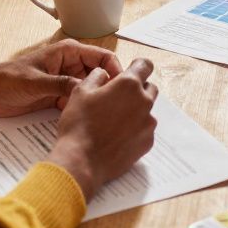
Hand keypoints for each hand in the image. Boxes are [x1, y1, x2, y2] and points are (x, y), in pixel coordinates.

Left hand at [0, 40, 122, 116]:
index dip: (115, 71)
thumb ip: (61, 84)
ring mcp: (67, 81)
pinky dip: (82, 109)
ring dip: (95, 100)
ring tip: (102, 115)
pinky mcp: (60, 96)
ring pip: (91, 90)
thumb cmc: (7, 79)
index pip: (103, 57)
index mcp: (69, 52)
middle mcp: (72, 64)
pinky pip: (78, 101)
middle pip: (101, 74)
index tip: (121, 88)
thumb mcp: (36, 82)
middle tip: (114, 106)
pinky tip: (85, 119)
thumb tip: (84, 89)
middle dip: (107, 88)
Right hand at [48, 58, 158, 200]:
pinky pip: (145, 129)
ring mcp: (148, 123)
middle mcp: (144, 102)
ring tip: (114, 121)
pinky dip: (136, 129)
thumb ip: (96, 76)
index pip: (145, 65)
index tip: (130, 72)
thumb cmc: (79, 125)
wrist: (81, 162)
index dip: (137, 66)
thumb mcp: (81, 92)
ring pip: (147, 110)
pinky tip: (118, 136)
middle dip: (136, 89)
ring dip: (136, 110)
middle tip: (117, 98)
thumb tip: (104, 73)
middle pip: (149, 87)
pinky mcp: (148, 142)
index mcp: (129, 84)